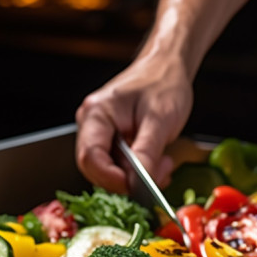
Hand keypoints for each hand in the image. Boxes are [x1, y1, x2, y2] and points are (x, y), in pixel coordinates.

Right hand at [75, 55, 193, 193]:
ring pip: (111, 171)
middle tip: (159, 174)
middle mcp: (92, 125)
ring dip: (139, 177)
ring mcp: (101, 134)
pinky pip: (121, 166)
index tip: (135, 187)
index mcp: (96, 115)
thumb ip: (146, 152)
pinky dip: (141, 172)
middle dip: (127, 180)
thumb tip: (136, 183)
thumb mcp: (160, 120)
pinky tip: (159, 162)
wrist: (167, 69)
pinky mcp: (114, 141)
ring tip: (164, 163)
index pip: (90, 158)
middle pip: (96, 168)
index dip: (110, 178)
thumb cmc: (163, 85)